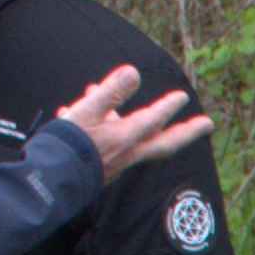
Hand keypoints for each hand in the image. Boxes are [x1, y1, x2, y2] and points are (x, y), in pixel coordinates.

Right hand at [55, 66, 212, 177]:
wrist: (47, 182)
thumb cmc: (66, 146)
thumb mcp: (86, 112)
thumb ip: (110, 92)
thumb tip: (134, 73)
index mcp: (125, 139)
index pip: (153, 120)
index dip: (168, 107)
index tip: (182, 97)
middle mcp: (126, 153)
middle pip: (163, 142)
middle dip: (186, 132)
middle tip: (208, 124)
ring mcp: (116, 163)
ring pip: (134, 139)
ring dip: (134, 121)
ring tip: (112, 100)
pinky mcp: (101, 167)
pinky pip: (110, 143)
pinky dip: (104, 127)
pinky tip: (80, 115)